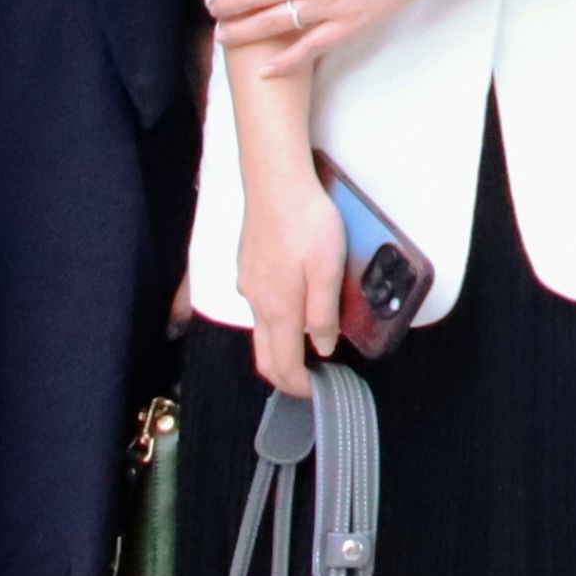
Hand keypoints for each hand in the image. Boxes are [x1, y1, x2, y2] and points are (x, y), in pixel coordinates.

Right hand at [237, 179, 346, 397]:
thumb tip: (321, 347)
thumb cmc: (306, 224)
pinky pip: (259, 305)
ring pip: (260, 329)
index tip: (317, 393)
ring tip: (307, 345)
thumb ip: (323, 313)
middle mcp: (256, 301)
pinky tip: (293, 306)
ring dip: (278, 346)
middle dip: (284, 374)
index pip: (282, 364)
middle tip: (310, 380)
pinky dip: (274, 321)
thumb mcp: (327, 271)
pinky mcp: (248, 263)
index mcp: (277, 309)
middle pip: (263, 354)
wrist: (275, 181)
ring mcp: (248, 282)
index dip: (298, 386)